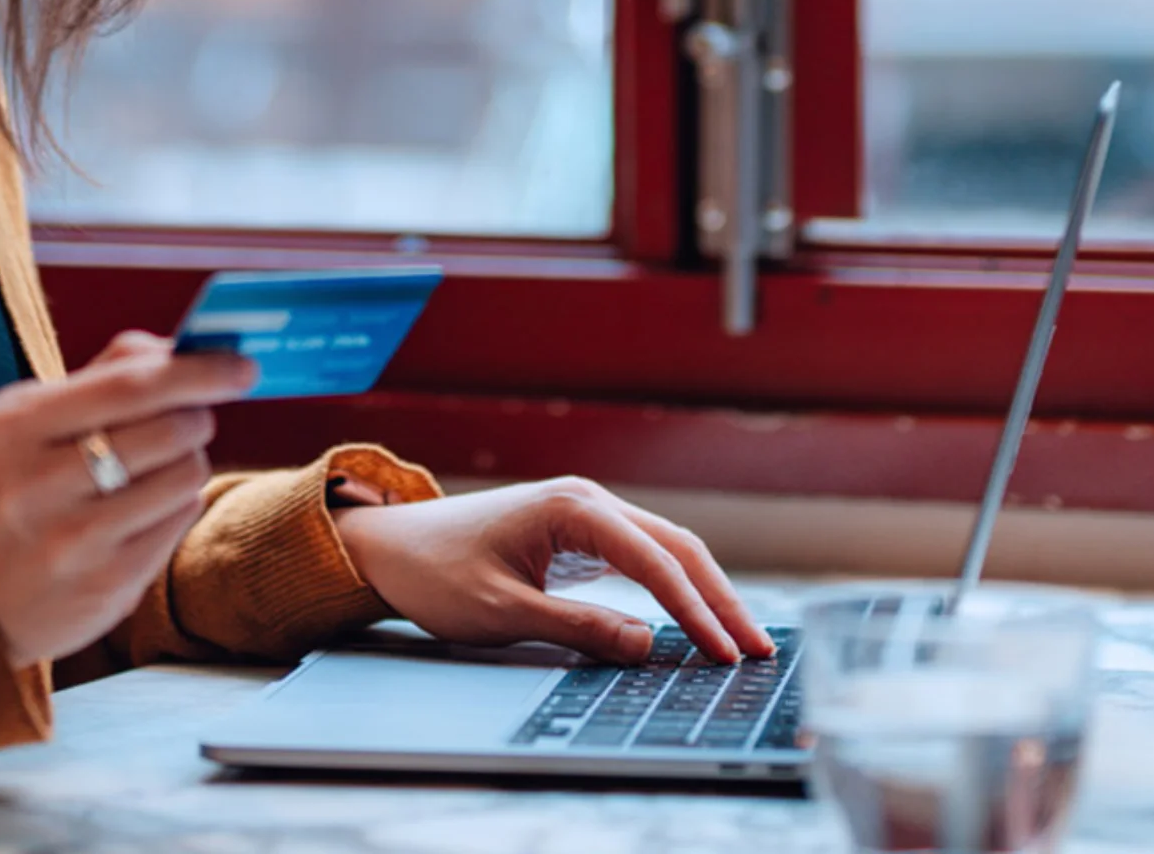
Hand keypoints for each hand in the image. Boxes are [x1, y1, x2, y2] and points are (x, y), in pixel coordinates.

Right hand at [0, 330, 254, 667]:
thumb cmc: (11, 490)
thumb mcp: (27, 421)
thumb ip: (103, 374)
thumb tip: (180, 349)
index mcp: (15, 427)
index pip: (130, 385)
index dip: (198, 371)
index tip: (242, 366)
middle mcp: (37, 486)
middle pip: (170, 430)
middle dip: (196, 416)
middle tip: (187, 419)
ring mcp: (71, 543)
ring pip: (185, 476)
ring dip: (188, 462)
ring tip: (155, 469)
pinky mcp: (105, 588)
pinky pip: (179, 522)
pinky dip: (177, 506)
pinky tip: (143, 511)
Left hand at [334, 476, 772, 667]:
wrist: (396, 547)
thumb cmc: (440, 575)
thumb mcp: (503, 611)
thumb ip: (577, 628)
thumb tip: (647, 644)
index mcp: (572, 508)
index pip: (654, 561)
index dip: (694, 610)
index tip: (725, 653)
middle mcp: (588, 500)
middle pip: (675, 546)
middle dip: (718, 598)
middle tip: (756, 651)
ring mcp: (587, 513)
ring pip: (666, 548)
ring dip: (704, 591)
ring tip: (740, 640)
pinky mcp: (582, 534)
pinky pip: (644, 557)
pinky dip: (676, 586)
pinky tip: (697, 618)